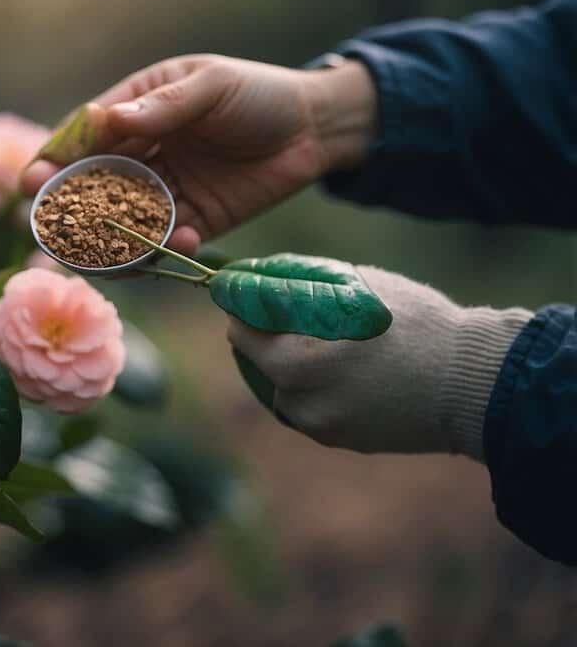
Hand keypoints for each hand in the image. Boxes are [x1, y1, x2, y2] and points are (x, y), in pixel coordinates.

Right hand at [20, 55, 378, 254]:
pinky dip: (167, 247)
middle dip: (71, 210)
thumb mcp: (212, 86)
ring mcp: (167, 189)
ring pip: (124, 220)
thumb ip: (165, 107)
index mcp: (137, 108)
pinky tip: (181, 240)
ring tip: (108, 255)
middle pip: (93, 184)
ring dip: (113, 239)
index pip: (85, 136)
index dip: (55, 159)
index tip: (32, 183)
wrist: (319, 127)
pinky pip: (167, 240)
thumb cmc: (260, 93)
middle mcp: (144, 152)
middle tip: (54, 232)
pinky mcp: (196, 220)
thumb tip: (110, 120)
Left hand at [226, 266, 533, 457]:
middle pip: (257, 359)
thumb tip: (250, 274)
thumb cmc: (415, 324)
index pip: (239, 331)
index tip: (247, 292)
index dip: (241, 306)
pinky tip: (348, 368)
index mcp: (295, 363)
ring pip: (282, 385)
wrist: (472, 383)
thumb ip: (295, 282)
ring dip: (292, 363)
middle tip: (291, 313)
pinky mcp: (339, 439)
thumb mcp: (353, 286)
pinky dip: (317, 385)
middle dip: (267, 335)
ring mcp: (319, 425)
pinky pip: (309, 405)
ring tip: (330, 341)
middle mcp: (299, 401)